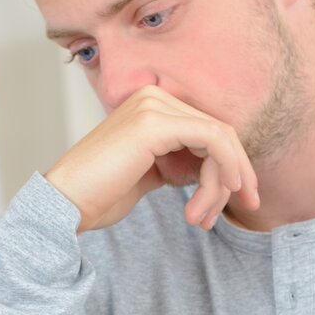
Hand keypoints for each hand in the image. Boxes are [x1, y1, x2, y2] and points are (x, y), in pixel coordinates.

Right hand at [43, 86, 259, 232]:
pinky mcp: (155, 124)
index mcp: (150, 103)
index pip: (208, 128)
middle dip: (238, 173)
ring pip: (219, 138)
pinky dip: (224, 171)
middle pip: (219, 131)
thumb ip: (179, 160)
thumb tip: (216, 169)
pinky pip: (212, 141)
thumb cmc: (100, 194)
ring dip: (223, 183)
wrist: (65, 204)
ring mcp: (153, 106)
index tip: (241, 198)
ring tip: (202, 218)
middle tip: (248, 206)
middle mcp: (152, 95)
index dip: (232, 163)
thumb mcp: (149, 171)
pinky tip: (215, 199)